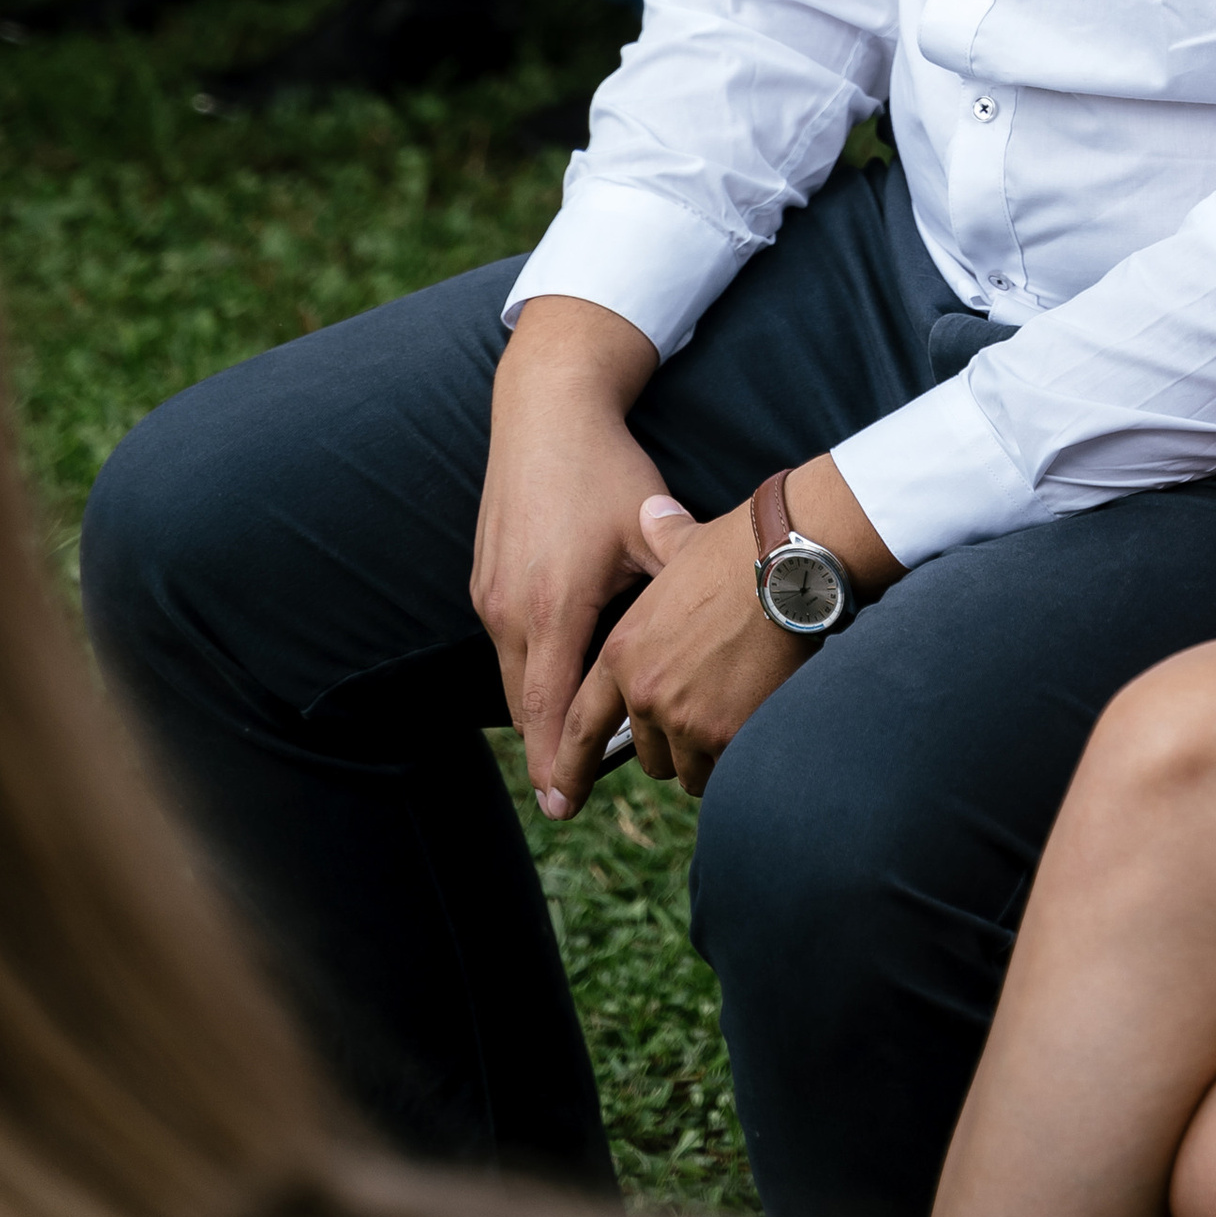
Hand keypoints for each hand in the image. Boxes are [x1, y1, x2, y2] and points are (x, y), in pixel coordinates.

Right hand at [472, 296, 669, 813]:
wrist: (546, 409)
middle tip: (570, 795)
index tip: (567, 806)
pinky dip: (528, 671)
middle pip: (524, 708)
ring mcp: (490, 593)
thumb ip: (678, 584)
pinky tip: (558, 679)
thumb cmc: (607, 468)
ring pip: (511, 678)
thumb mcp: (650, 529)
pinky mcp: (483, 577)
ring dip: (538, 712)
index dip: (561, 763)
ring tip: (570, 747)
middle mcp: (511, 608)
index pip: (552, 711)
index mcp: (555, 606)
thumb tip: (732, 624)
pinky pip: (504, 645)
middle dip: (548, 752)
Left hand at [550, 451, 902, 809]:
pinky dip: (740, 754)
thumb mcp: (683, 543)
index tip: (558, 800)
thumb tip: (654, 512)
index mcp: (624, 652)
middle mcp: (645, 692)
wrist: (791, 565)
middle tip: (707, 708)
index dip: (568, 766)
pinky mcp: (727, 734)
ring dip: (708, 753)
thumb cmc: (741, 548)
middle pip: (648, 754)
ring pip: (688, 768)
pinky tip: (759, 718)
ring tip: (738, 708)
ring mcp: (686, 718)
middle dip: (673, 742)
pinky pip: (726, 769)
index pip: (582, 724)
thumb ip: (658, 541)